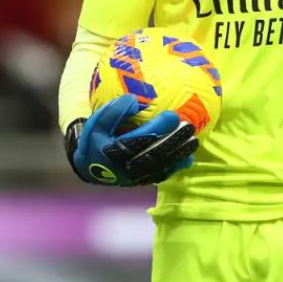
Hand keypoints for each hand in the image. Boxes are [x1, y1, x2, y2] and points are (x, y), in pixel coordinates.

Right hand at [65, 94, 197, 186]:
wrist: (88, 167)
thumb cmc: (95, 139)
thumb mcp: (97, 122)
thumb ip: (113, 111)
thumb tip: (133, 100)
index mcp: (114, 151)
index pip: (140, 139)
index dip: (157, 128)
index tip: (172, 115)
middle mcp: (126, 167)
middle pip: (154, 153)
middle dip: (173, 140)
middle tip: (189, 127)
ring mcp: (135, 177)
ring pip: (161, 166)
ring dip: (179, 154)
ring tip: (194, 141)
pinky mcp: (141, 181)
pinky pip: (161, 175)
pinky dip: (175, 167)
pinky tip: (188, 158)